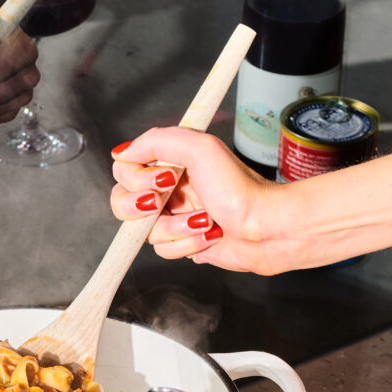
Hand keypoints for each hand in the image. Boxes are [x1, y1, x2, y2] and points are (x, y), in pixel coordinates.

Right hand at [110, 127, 291, 273]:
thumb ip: (157, 141)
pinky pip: (164, 250)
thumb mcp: (201, 149)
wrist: (268, 228)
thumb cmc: (242, 189)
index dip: (136, 178)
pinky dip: (188, 244)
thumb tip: (123, 152)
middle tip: (163, 202)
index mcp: (172, 163)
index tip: (162, 178)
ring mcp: (176, 218)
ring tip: (204, 220)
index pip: (124, 170)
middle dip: (142, 207)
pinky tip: (211, 235)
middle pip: (123, 203)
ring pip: (146, 231)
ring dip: (176, 228)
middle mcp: (170, 190)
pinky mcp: (185, 242)